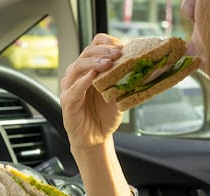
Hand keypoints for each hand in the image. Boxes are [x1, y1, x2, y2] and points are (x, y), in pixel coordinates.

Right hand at [60, 33, 123, 148]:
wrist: (96, 137)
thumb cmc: (105, 115)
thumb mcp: (119, 94)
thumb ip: (124, 80)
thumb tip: (142, 67)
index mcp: (89, 69)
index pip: (94, 46)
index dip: (107, 44)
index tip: (123, 47)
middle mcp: (77, 75)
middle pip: (86, 53)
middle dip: (103, 51)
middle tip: (118, 54)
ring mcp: (70, 87)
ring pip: (78, 67)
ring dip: (94, 63)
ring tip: (108, 63)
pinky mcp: (67, 102)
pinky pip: (74, 89)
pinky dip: (83, 81)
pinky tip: (92, 77)